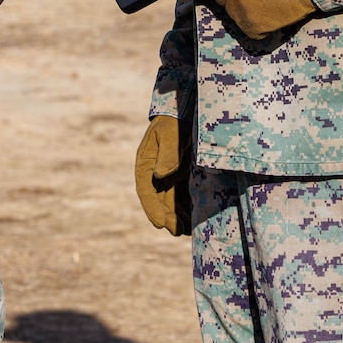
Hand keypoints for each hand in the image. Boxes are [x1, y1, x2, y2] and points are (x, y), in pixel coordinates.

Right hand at [134, 114, 190, 235]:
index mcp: (145, 163)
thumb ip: (167, 153)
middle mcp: (156, 173)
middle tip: (177, 231)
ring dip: (179, 216)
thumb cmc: (175, 120)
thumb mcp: (170, 133)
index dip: (152, 208)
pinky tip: (197, 218)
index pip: (146, 190)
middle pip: (159, 199)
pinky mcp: (184, 176)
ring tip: (189, 230)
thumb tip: (161, 176)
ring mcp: (170, 175)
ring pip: (172, 201)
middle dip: (168, 217)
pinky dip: (189, 207)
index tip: (160, 223)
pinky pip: (185, 195)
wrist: (187, 111)